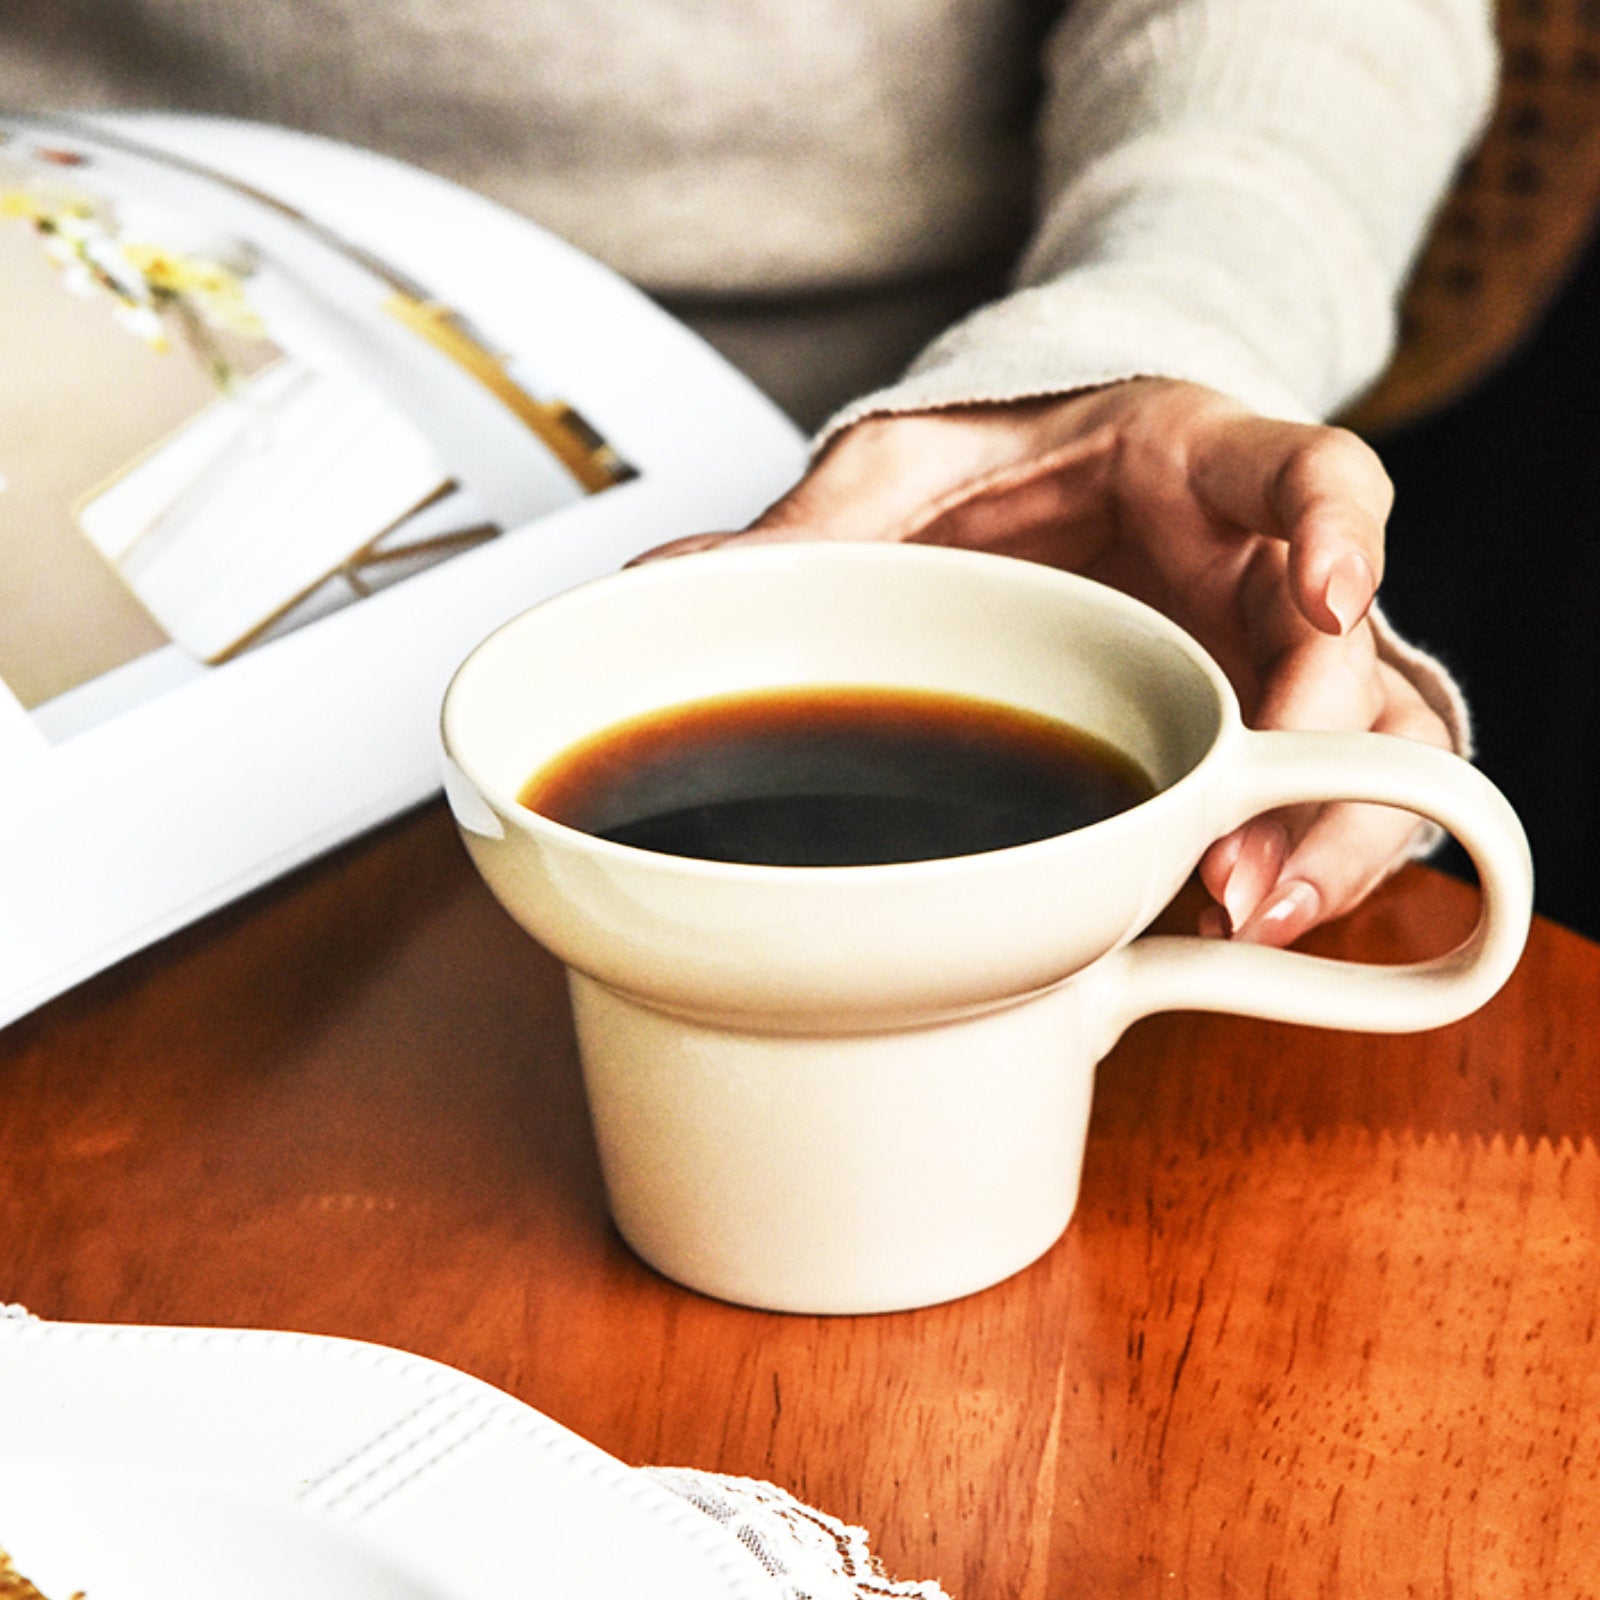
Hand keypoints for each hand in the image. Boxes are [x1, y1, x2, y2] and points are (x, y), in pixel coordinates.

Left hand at [646, 378, 1453, 945]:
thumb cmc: (981, 466)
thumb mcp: (895, 473)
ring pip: (1371, 748)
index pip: (1314, 471)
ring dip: (1325, 837)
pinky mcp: (1238, 736)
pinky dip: (1286, 865)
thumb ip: (811, 527)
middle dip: (1322, 754)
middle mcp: (1251, 568)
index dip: (1341, 533)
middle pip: (1361, 652)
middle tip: (1236, 845)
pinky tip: (1211, 926)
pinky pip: (1308, 802)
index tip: (1325, 603)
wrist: (1015, 490)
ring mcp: (1258, 659)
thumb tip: (662, 579)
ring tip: (1235, 911)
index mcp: (1189, 464)